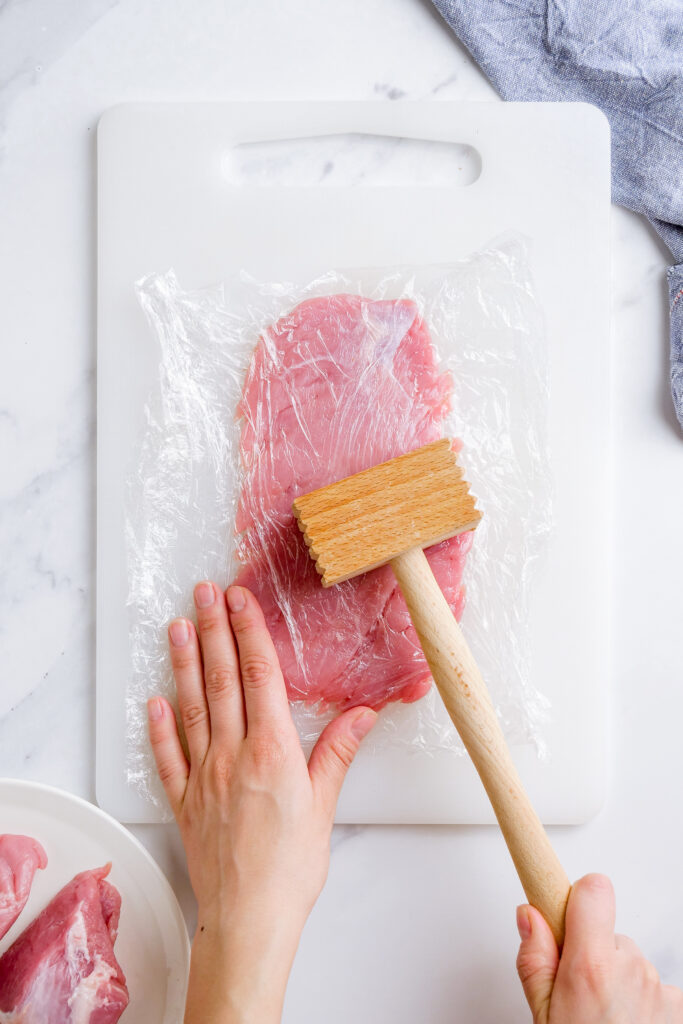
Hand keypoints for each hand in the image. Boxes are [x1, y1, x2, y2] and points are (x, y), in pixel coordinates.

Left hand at [147, 582, 375, 1023]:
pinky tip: (156, 701)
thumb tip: (363, 714)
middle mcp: (233, 755)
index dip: (249, 632)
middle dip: (214, 630)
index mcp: (272, 751)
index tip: (240, 600)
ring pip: (192, 707)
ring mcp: (204, 777)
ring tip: (178, 626)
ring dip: (184, 663)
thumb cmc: (292, 868)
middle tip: (204, 592)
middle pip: (222, 680)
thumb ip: (337, 753)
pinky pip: (170, 757)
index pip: (259, 676)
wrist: (250, 918)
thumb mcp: (324, 806)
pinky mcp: (185, 802)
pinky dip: (161, 726)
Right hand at [516, 874, 682, 1022]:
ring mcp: (660, 988)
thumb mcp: (542, 1016)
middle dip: (594, 954)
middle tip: (581, 992)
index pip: (594, 889)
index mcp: (591, 967)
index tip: (567, 903)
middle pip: (609, 933)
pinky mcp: (680, 1005)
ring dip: (620, 981)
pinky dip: (644, 1002)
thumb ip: (534, 959)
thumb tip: (530, 917)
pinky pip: (656, 987)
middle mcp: (631, 969)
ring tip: (606, 1017)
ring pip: (632, 961)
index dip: (579, 897)